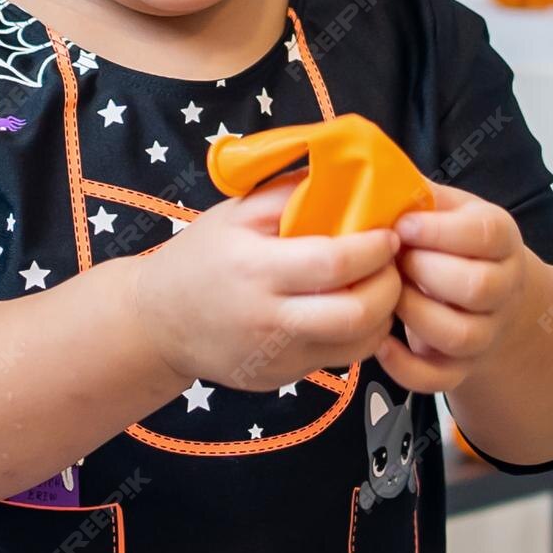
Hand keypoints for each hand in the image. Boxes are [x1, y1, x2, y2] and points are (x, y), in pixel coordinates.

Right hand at [131, 167, 403, 393]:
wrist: (158, 323)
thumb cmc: (200, 257)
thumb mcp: (234, 213)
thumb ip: (289, 193)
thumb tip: (346, 174)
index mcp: (256, 269)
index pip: (333, 262)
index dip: (373, 248)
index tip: (388, 233)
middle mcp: (269, 319)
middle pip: (355, 314)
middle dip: (390, 286)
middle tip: (394, 263)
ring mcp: (278, 356)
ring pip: (357, 346)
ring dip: (383, 315)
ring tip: (381, 286)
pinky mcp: (283, 378)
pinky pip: (340, 360)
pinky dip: (359, 335)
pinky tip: (354, 309)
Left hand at [372, 183, 530, 393]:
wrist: (491, 294)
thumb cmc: (452, 240)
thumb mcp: (447, 207)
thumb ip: (418, 193)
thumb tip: (373, 171)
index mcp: (501, 239)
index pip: (485, 236)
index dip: (439, 232)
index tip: (401, 226)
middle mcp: (504, 287)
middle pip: (477, 287)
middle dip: (425, 272)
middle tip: (393, 260)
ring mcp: (488, 332)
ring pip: (461, 335)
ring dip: (415, 315)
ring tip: (388, 293)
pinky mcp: (465, 367)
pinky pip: (440, 379)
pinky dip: (407, 367)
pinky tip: (382, 342)